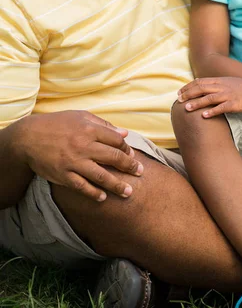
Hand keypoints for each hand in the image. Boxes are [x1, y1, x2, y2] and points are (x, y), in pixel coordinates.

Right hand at [17, 111, 142, 201]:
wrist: (28, 137)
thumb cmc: (57, 124)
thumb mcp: (80, 117)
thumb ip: (103, 125)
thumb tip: (124, 133)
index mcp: (90, 129)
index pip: (116, 140)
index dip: (127, 148)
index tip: (132, 155)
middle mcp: (84, 145)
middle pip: (113, 157)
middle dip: (129, 166)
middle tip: (140, 173)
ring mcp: (74, 162)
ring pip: (101, 175)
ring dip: (117, 185)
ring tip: (128, 192)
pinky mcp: (63, 175)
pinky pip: (82, 186)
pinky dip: (93, 193)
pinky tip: (102, 197)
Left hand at [177, 76, 241, 117]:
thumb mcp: (226, 81)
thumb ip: (214, 83)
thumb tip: (200, 85)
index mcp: (218, 81)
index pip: (199, 82)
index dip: (188, 87)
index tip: (179, 93)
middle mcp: (221, 86)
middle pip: (201, 89)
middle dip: (189, 94)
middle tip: (179, 100)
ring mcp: (227, 95)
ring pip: (209, 98)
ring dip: (197, 103)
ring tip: (187, 108)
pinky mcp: (234, 104)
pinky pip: (221, 107)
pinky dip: (212, 111)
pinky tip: (204, 115)